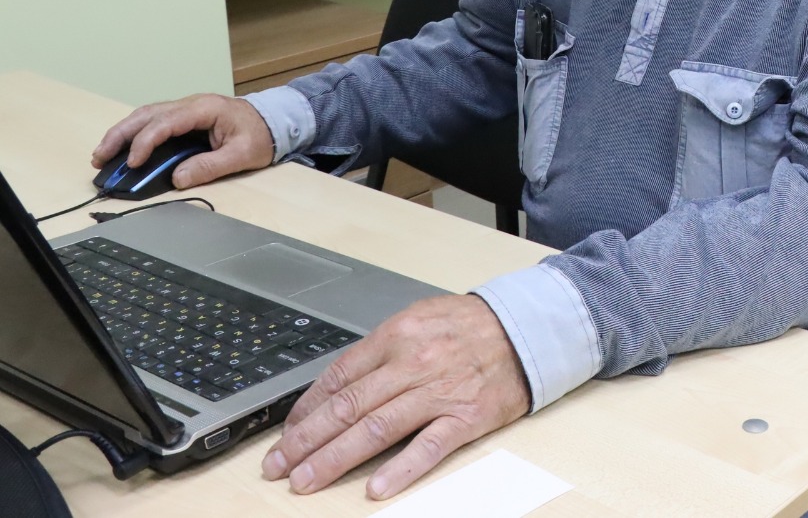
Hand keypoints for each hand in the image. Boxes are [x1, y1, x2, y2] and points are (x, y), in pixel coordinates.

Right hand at [90, 94, 274, 189]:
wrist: (276, 121)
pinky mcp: (184, 118)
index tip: (131, 162)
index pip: (165, 122)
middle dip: (120, 135)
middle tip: (99, 158)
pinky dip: (134, 134)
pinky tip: (122, 149)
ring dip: (121, 134)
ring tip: (101, 156)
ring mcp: (185, 109)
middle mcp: (190, 104)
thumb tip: (178, 178)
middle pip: (146, 115)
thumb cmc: (261, 135)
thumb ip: (211, 166)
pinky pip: (152, 122)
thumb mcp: (242, 154)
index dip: (145, 142)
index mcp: (205, 109)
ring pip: (144, 116)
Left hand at [261, 295, 530, 498]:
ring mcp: (439, 392)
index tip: (286, 435)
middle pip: (348, 407)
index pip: (339, 377)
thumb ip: (379, 351)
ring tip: (306, 481)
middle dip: (306, 441)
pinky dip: (401, 469)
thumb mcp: (418, 320)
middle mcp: (413, 363)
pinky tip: (375, 488)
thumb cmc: (470, 326)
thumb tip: (337, 387)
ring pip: (376, 429)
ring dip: (335, 459)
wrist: (526, 328)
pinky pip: (428, 446)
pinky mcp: (467, 417)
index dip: (306, 410)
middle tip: (279, 466)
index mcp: (396, 336)